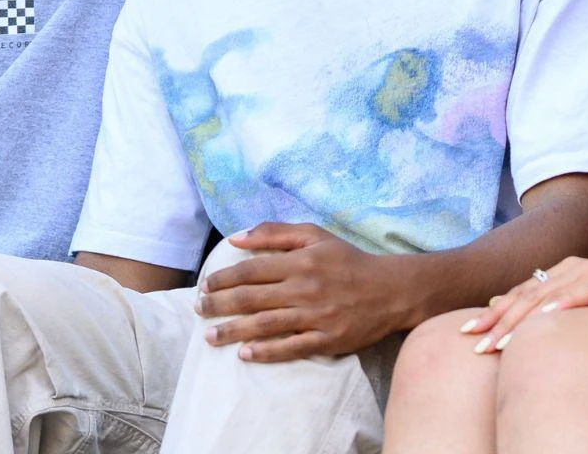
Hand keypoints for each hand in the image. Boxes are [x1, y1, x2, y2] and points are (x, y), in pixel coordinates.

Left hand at [196, 223, 411, 362]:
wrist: (390, 290)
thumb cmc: (348, 260)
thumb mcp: (316, 235)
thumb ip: (276, 233)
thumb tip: (237, 237)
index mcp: (301, 260)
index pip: (252, 269)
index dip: (224, 277)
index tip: (205, 284)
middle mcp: (305, 287)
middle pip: (253, 298)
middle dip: (220, 304)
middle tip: (198, 309)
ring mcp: (316, 316)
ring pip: (266, 325)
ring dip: (233, 331)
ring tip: (209, 337)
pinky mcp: (327, 340)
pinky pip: (291, 348)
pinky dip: (266, 352)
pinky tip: (244, 354)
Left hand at [460, 258, 587, 353]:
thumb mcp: (583, 307)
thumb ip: (552, 307)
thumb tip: (513, 316)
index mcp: (562, 273)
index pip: (520, 294)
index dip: (493, 313)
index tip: (467, 334)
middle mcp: (572, 268)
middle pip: (527, 296)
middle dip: (498, 320)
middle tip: (473, 341)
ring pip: (548, 296)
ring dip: (521, 320)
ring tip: (499, 341)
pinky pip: (585, 294)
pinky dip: (565, 304)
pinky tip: (549, 317)